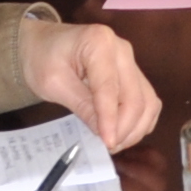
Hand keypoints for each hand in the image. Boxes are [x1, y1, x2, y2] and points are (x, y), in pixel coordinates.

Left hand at [20, 17, 161, 151]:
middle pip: (136, 96)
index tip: (107, 144)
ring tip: (115, 142)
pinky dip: (141, 120)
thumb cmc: (42, 59)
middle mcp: (122, 50)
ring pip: (148, 100)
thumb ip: (80, 105)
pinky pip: (148, 100)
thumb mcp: (52, 84)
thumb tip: (103, 133)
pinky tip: (125, 132)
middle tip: (108, 147)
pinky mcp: (133, 73)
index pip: (110, 88)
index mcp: (99, 43)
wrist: (44, 43)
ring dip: (136, 127)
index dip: (110, 119)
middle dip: (125, 128)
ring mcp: (131, 61)